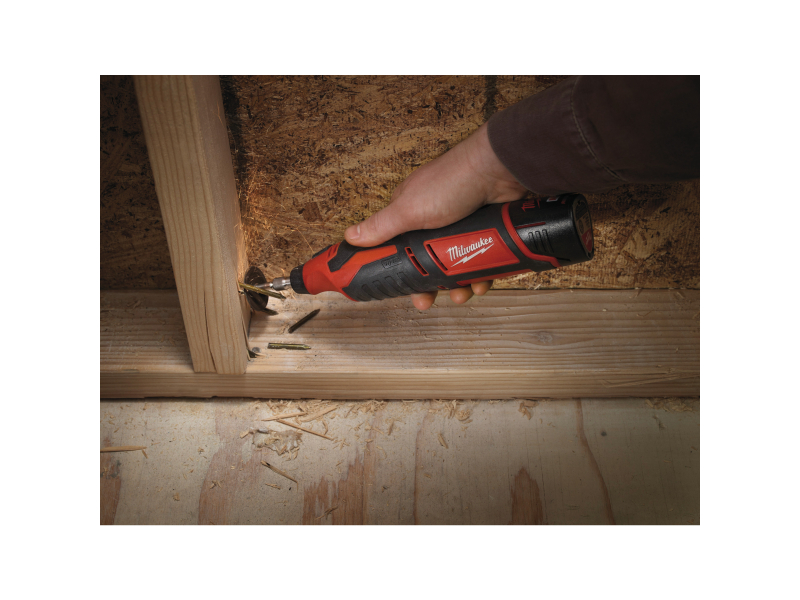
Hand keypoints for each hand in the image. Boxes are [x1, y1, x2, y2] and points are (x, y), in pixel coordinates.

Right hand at [344, 123, 526, 309]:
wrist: (500, 171)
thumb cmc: (453, 181)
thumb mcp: (409, 209)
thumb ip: (381, 226)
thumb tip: (350, 237)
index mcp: (411, 212)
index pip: (399, 247)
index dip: (400, 270)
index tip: (402, 290)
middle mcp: (435, 219)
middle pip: (428, 262)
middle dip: (430, 284)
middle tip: (429, 300)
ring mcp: (462, 225)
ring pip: (456, 264)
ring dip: (458, 284)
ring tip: (461, 294)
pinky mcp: (486, 231)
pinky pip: (480, 260)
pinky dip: (481, 274)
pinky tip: (481, 282)